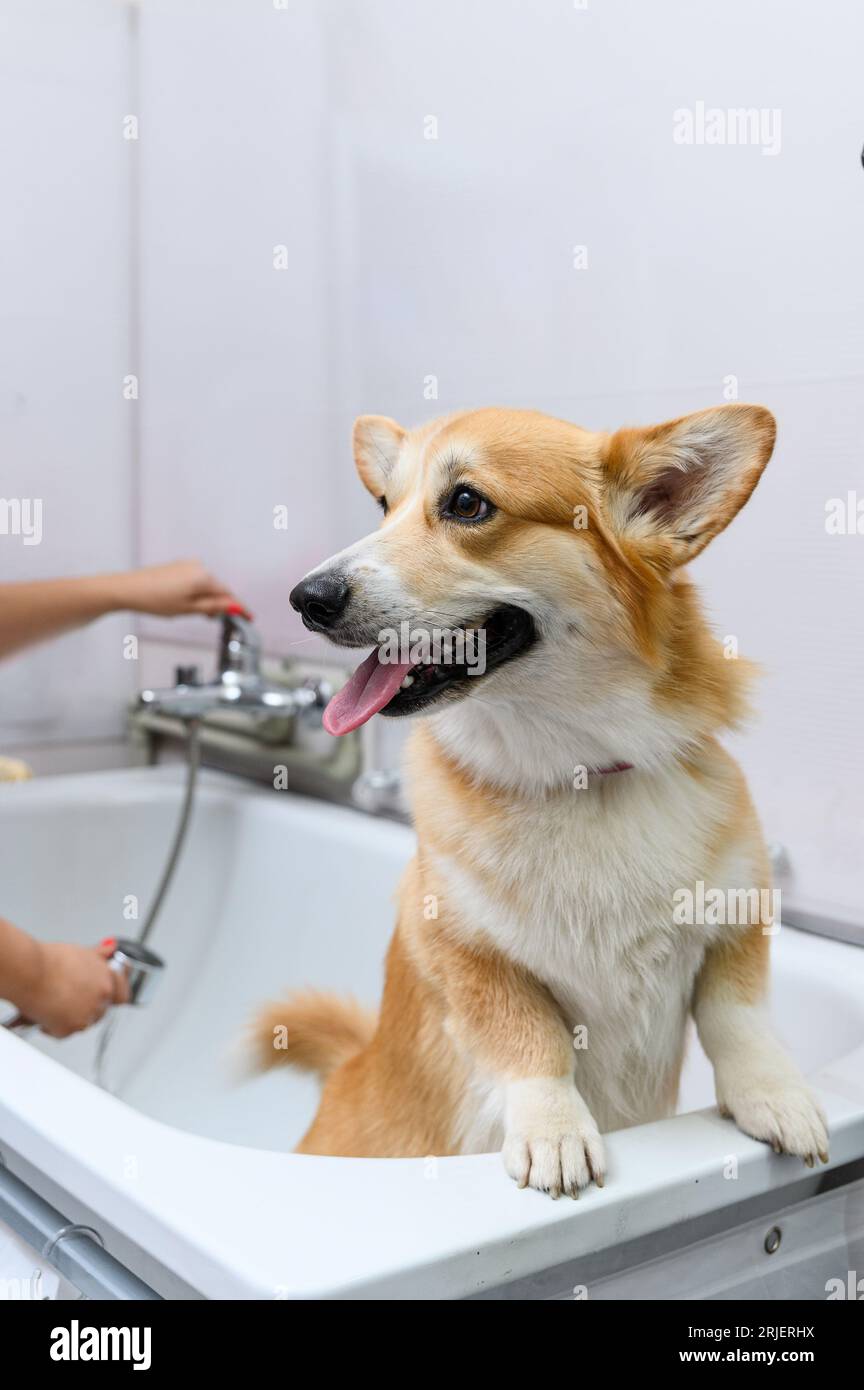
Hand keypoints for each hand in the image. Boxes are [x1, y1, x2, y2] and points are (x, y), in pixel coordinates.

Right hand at [17, 941, 128, 1038]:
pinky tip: (45, 1014)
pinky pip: (64, 1032)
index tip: (103, 996)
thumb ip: (98, 956)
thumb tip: (109, 949)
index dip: (112, 996)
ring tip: (54, 1003)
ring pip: (83, 1022)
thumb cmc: (48, 960)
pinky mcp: (69, 1029)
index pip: (122, 994)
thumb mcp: (80, 952)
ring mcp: (87, 1014)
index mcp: (107, 977)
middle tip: (68, 999)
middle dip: (86, 1006)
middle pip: (101, 1010)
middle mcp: (101, 997)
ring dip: (71, 1017)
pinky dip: (53, 1026)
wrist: (28, 971)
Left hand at [117, 560, 246, 618]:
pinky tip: (187, 603)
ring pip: (206, 585)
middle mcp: (199, 566)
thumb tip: (233, 606)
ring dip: (207, 599)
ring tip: (196, 613)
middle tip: (215, 620)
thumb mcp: (188, 609)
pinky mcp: (178, 566)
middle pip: (218, 588)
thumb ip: (214, 607)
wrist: (128, 589)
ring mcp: (188, 564)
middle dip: (220, 604)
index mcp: (204, 577)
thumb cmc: (155, 600)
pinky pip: (196, 580)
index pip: (229, 594)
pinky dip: (197, 592)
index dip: (238, 607)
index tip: (248, 616)